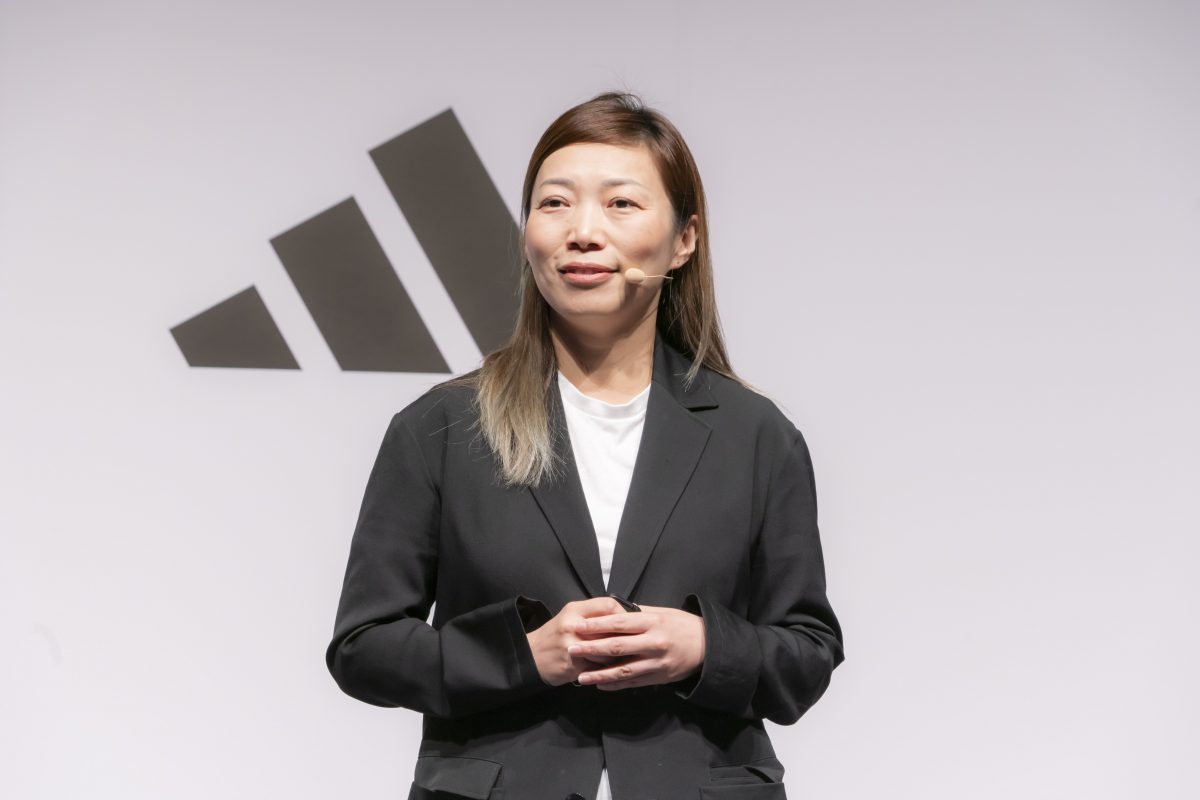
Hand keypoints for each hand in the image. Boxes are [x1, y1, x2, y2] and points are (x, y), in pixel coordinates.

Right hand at [526, 597, 630, 685]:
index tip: (632, 623)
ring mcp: (573, 646)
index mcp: (574, 610)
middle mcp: (573, 625)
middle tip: (636, 642)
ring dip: (617, 656)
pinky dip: (606, 669)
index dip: (624, 614)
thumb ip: (592, 615)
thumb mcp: (570, 617)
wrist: (530, 657)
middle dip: (625, 637)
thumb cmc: (555, 636)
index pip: (608, 605)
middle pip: (612, 628)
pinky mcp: (574, 665)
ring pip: (608, 650)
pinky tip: (609, 670)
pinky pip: (599, 667)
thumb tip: (623, 618)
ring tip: (622, 657)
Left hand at [567, 604, 704, 690]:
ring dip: (600, 675)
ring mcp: (656, 663)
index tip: (577, 627)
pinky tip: (600, 686)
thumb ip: (637, 613)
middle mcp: (654, 643)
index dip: (597, 626)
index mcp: (652, 622)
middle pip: (618, 647)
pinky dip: (615, 685)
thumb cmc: (681, 625)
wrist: (707, 646)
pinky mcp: (658, 677)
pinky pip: (633, 683)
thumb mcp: (661, 612)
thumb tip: (611, 610)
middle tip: (571, 649)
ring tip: (580, 677)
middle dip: (592, 649)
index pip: (619, 623)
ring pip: (624, 670)